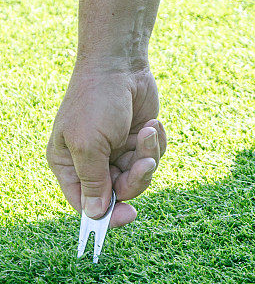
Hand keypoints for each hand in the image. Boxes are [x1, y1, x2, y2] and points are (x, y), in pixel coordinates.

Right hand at [47, 65, 166, 227]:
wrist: (121, 65)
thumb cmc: (96, 102)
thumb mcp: (88, 144)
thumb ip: (93, 180)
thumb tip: (96, 213)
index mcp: (68, 164)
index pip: (85, 202)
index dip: (105, 214)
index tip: (127, 217)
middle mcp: (92, 161)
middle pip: (119, 192)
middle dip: (136, 178)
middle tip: (145, 163)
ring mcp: (117, 151)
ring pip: (140, 175)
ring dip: (149, 155)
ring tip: (149, 131)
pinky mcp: (138, 140)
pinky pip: (153, 156)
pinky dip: (157, 142)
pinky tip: (153, 123)